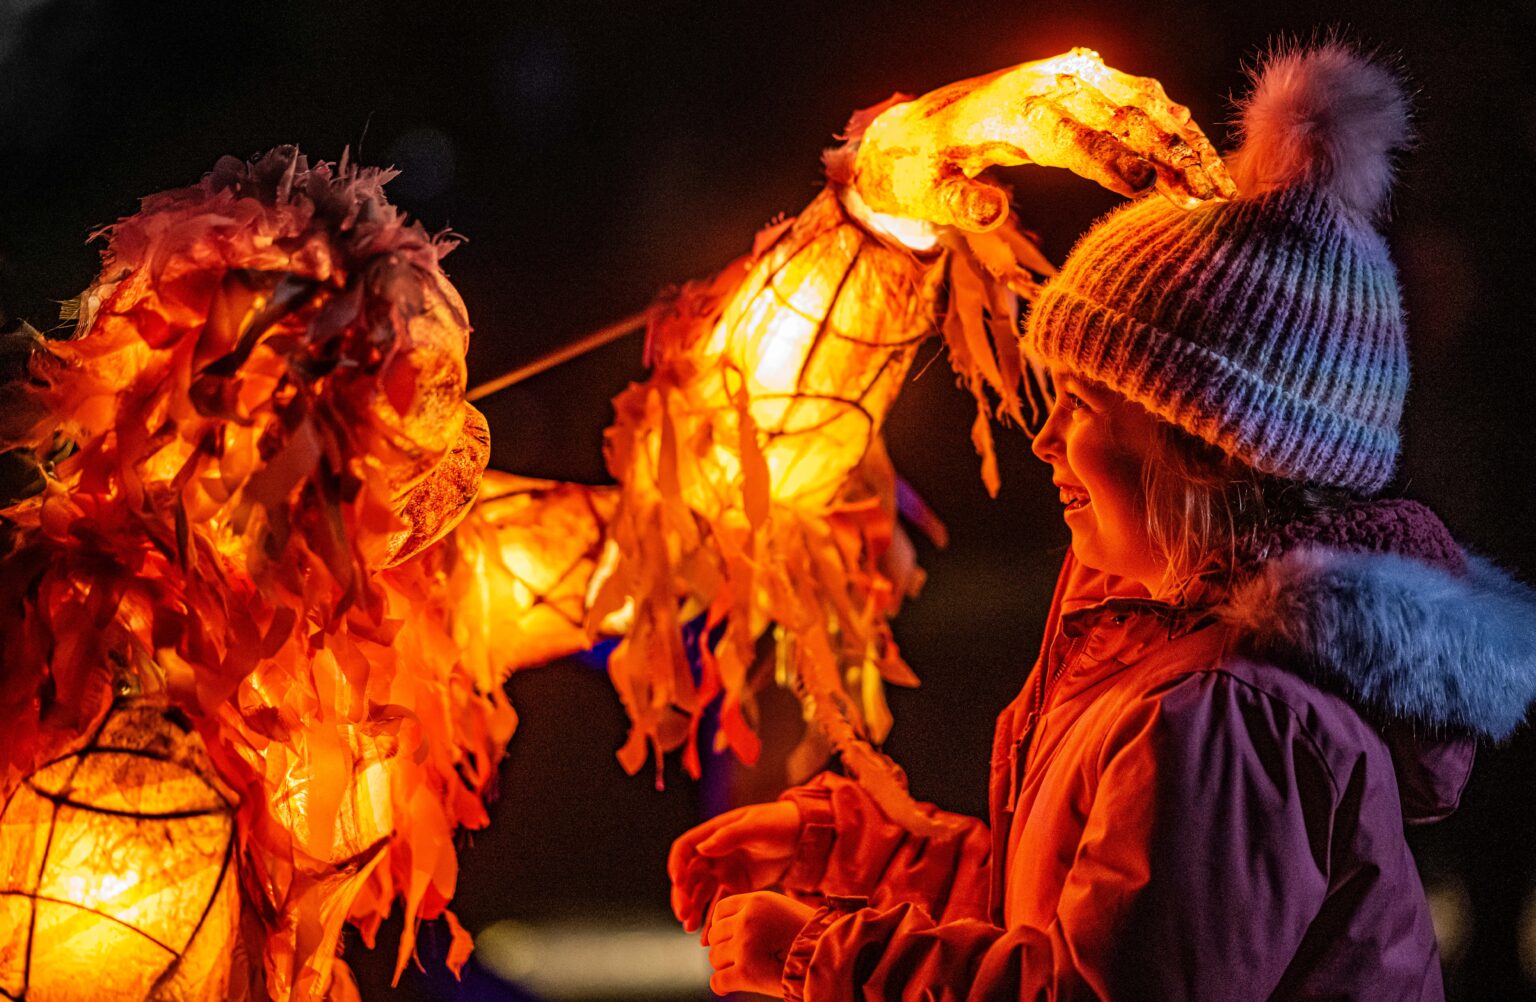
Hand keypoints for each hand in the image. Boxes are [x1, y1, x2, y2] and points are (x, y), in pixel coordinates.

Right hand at [668, 800, 800, 932]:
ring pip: (701, 893)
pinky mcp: (737, 886)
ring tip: (690, 929)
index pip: (685, 848)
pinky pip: (720, 904)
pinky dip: (712, 919)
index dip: (677, 865)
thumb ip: (731, 836)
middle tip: (683, 915)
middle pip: (689, 875)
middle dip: (683, 895)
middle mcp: (714, 853)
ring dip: (693, 909)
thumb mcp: (757, 827)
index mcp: (714, 833)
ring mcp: (724, 870)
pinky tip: (706, 936)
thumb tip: (702, 849)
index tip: (677, 883)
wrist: (802, 836)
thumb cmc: (779, 823)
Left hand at [705, 891, 816, 996]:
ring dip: (725, 967)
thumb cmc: (815, 937)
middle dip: (724, 948)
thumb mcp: (785, 911)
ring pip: (715, 958)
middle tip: (739, 959)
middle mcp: (747, 920)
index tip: (729, 938)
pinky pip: (718, 981)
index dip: (721, 926)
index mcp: (757, 901)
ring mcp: (745, 946)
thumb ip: (759, 915)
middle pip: (715, 935)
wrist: (834, 957)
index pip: (721, 911)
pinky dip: (722, 986)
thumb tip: (730, 929)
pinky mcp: (747, 973)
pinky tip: (730, 987)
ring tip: (743, 973)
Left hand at [852, 47, 1236, 230]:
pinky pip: (1139, 99)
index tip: (1149, 188)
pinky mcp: (1084, 82)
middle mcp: (1045, 84)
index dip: (1109, 159)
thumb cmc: (924, 169)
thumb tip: (992, 210)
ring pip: (1141, 102)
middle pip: (1119, 115)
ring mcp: (1068, 77)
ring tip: (1217, 184)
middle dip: (1167, 153)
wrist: (922, 128)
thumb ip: (957, 203)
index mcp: (1008, 111)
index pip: (1068, 133)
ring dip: (1183, 140)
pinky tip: (1199, 162)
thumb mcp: (926, 193)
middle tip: (1207, 195)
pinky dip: (1173, 128)